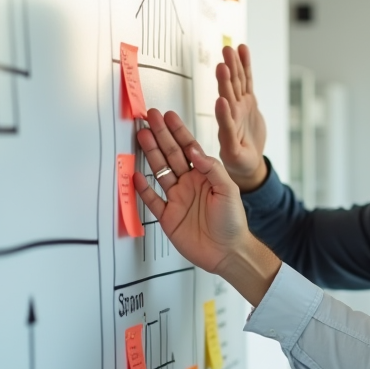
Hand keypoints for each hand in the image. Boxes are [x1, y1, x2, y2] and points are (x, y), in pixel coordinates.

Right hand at [134, 109, 252, 274]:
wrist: (228, 252)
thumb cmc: (233, 222)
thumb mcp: (228, 190)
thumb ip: (212, 169)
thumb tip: (194, 149)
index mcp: (205, 176)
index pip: (189, 148)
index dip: (178, 131)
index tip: (168, 116)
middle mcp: (189, 184)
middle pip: (171, 155)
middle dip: (160, 135)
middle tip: (149, 118)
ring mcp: (177, 200)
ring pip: (160, 172)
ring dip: (151, 154)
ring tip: (141, 136)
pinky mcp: (168, 217)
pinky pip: (152, 200)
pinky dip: (143, 188)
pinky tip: (136, 175)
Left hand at [215, 43, 268, 191]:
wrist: (247, 161)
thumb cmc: (238, 163)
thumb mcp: (232, 163)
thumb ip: (225, 155)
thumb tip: (211, 152)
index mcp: (227, 131)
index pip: (224, 119)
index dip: (224, 111)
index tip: (222, 100)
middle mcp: (232, 114)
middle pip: (229, 93)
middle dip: (227, 77)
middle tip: (224, 60)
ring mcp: (240, 105)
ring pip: (237, 82)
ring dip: (235, 65)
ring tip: (232, 50)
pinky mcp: (248, 101)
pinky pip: (247, 80)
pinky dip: (246, 65)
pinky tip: (243, 50)